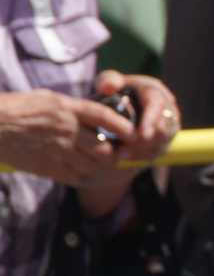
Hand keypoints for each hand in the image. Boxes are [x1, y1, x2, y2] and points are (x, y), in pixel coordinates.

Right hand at [0, 88, 125, 184]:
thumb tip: (94, 115)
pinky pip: (74, 177)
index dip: (124, 126)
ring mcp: (57, 148)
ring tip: (87, 163)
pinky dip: (77, 176)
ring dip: (93, 167)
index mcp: (67, 108)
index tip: (135, 134)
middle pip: (103, 148)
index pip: (104, 116)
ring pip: (91, 165)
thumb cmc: (16, 109)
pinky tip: (70, 170)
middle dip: (111, 156)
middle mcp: (66, 128)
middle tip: (110, 157)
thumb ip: (71, 107)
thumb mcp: (46, 99)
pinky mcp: (46, 166)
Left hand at [94, 70, 179, 162]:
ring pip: (161, 142)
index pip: (157, 106)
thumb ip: (108, 81)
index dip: (151, 121)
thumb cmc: (118, 90)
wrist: (126, 103)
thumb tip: (107, 88)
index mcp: (155, 92)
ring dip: (142, 150)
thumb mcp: (110, 81)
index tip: (143, 135)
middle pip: (162, 129)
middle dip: (144, 142)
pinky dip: (142, 155)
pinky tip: (126, 157)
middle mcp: (168, 109)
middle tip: (124, 151)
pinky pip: (157, 150)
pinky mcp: (165, 139)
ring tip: (122, 155)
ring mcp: (169, 126)